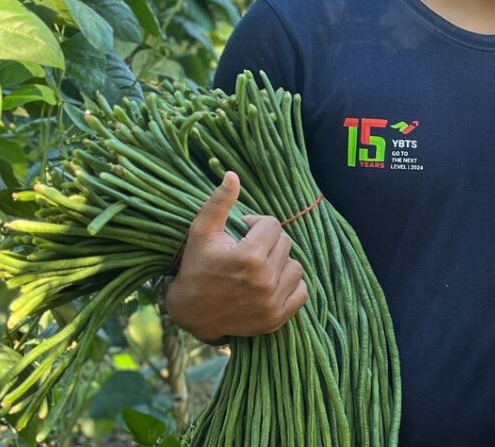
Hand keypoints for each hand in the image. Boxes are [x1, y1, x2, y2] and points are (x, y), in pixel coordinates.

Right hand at [163, 172, 307, 339]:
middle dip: (268, 242)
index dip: (256, 225)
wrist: (192, 313)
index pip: (273, 225)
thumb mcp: (201, 232)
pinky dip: (290, 285)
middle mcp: (265, 281)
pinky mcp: (278, 318)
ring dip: (281, 263)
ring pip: (296, 266)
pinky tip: (270, 283)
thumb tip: (233, 175)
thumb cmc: (196, 267)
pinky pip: (302, 292)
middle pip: (285, 244)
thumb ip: (218, 203)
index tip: (242, 233)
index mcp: (249, 257)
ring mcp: (272, 302)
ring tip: (260, 267)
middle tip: (249, 250)